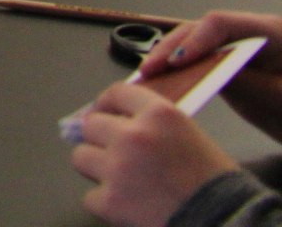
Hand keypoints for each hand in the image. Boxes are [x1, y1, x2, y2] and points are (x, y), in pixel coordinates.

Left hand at [68, 82, 238, 226]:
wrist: (227, 219)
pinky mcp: (110, 200)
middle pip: (91, 125)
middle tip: (116, 153)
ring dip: (97, 168)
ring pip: (80, 157)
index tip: (105, 112)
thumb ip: (152, 123)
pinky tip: (128, 205)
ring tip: (121, 180)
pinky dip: (105, 202)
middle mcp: (134, 135)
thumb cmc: (214, 182)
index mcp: (159, 114)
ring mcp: (118, 168)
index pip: (116, 93)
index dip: (107, 104)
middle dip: (101, 139)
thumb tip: (116, 120)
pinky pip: (90, 196)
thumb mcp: (188, 134)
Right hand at [141, 12, 281, 142]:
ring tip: (147, 77)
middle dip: (173, 49)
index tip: (175, 62)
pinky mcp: (235, 65)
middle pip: (203, 30)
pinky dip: (182, 71)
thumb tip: (200, 70)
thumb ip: (245, 82)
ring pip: (198, 43)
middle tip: (149, 72)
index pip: (222, 23)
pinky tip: (164, 83)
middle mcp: (253, 33)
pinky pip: (203, 61)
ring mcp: (242, 47)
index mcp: (273, 31)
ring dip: (171, 58)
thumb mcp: (280, 100)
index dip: (194, 40)